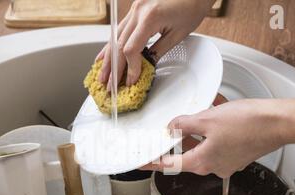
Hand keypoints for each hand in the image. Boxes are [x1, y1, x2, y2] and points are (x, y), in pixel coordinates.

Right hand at [97, 0, 212, 87]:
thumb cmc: (192, 7)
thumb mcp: (178, 35)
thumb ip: (158, 51)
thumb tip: (145, 67)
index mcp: (149, 17)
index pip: (131, 49)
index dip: (130, 68)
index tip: (131, 81)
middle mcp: (138, 11)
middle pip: (118, 44)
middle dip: (114, 69)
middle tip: (110, 87)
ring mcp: (134, 9)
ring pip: (115, 37)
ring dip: (108, 59)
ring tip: (102, 76)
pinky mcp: (135, 9)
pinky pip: (119, 29)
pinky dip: (111, 45)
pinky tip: (103, 56)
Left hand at [143, 99, 286, 177]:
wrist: (280, 123)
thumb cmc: (250, 123)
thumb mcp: (207, 119)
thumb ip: (184, 124)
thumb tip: (172, 127)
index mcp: (202, 162)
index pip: (169, 164)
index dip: (152, 162)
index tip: (142, 163)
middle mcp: (214, 166)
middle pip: (186, 152)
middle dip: (181, 137)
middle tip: (173, 126)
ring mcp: (227, 161)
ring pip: (203, 144)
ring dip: (199, 129)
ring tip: (201, 112)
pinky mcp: (237, 153)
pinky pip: (218, 140)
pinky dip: (214, 127)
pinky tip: (216, 110)